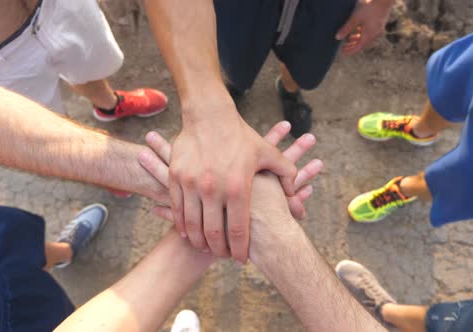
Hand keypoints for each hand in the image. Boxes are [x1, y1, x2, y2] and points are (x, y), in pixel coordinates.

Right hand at [138, 122, 322, 253]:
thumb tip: (296, 192)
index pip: (238, 230)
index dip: (240, 249)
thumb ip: (286, 172)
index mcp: (238, 187)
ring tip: (205, 246)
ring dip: (199, 241)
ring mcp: (192, 184)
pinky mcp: (177, 178)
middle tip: (223, 256)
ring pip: (193, 225)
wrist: (209, 115)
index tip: (241, 259)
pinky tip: (188, 231)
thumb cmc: (240, 135)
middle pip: (214, 233)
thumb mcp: (268, 153)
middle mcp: (214, 189)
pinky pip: (177, 209)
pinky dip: (182, 224)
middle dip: (219, 250)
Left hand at [336, 0, 393, 55]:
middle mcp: (374, 35)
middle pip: (362, 44)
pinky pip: (370, 33)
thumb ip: (346, 28)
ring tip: (349, 39)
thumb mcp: (355, 18)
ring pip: (366, 38)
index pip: (357, 48)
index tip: (342, 52)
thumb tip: (337, 38)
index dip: (349, 51)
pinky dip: (362, 33)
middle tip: (343, 48)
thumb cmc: (369, 7)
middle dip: (352, 46)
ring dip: (357, 39)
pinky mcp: (379, 24)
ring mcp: (378, 30)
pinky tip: (358, 29)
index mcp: (368, 36)